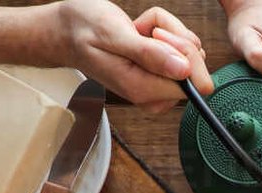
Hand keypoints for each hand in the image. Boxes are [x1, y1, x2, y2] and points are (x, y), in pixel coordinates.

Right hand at [49, 0, 212, 112]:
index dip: (182, 51)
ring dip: (168, 32)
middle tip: (143, 30)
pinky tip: (140, 33)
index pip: (193, 82)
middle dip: (174, 38)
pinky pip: (181, 53)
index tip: (156, 35)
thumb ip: (149, 54)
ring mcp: (158, 87)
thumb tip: (184, 71)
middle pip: (195, 69)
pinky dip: (165, 33)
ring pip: (190, 56)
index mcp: (142, 90)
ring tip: (137, 30)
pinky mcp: (161, 77)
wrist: (67, 32)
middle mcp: (153, 95)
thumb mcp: (113, 34)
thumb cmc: (84, 29)